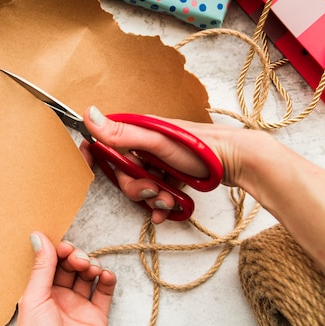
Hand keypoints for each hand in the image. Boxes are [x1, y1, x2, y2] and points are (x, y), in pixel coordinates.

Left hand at [17, 231, 115, 325]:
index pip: (51, 263)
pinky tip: (106, 276)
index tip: (66, 248)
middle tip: (79, 261)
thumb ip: (41, 268)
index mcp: (39, 293)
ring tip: (92, 269)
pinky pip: (104, 293)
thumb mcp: (34, 300)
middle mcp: (58, 298)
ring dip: (92, 265)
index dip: (60, 252)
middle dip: (77, 257)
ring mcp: (79, 308)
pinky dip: (108, 280)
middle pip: (70, 266)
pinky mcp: (97, 318)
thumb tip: (37, 235)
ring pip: (89, 276)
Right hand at [79, 105, 256, 223]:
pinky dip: (160, 204)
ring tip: (169, 200)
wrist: (236, 161)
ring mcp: (158, 159)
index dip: (93, 152)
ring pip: (140, 185)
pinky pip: (155, 192)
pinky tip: (169, 210)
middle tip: (151, 189)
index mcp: (138, 130)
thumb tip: (89, 115)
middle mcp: (146, 143)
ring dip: (151, 198)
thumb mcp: (156, 141)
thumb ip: (122, 133)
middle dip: (134, 186)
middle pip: (122, 171)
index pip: (104, 139)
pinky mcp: (171, 173)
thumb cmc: (199, 148)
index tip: (87, 166)